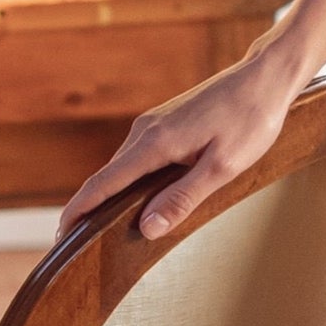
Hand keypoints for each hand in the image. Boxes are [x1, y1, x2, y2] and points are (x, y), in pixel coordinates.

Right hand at [57, 39, 303, 245]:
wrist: (264, 79)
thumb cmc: (250, 121)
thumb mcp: (222, 168)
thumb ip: (183, 198)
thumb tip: (146, 228)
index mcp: (155, 143)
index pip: (103, 183)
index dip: (79, 211)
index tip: (61, 237)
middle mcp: (144, 132)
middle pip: (107, 178)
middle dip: (89, 209)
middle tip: (77, 247)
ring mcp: (152, 125)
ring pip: (122, 168)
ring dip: (109, 196)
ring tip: (99, 230)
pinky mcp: (163, 124)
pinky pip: (136, 159)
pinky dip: (128, 182)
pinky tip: (135, 201)